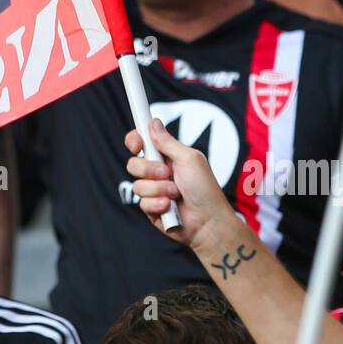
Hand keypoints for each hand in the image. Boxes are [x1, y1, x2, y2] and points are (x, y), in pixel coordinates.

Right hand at [125, 119, 231, 250]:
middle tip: (167, 173)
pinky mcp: (151, 209)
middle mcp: (157, 172)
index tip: (137, 144)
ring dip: (158, 189)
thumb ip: (168, 142)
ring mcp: (153, 191)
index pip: (142, 143)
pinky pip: (142, 203)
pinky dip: (158, 204)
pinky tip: (171, 207)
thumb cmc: (205, 189)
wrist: (209, 221)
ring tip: (176, 194)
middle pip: (133, 164)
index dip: (135, 140)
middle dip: (149, 169)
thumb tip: (153, 122)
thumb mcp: (189, 159)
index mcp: (167, 156)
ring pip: (137, 185)